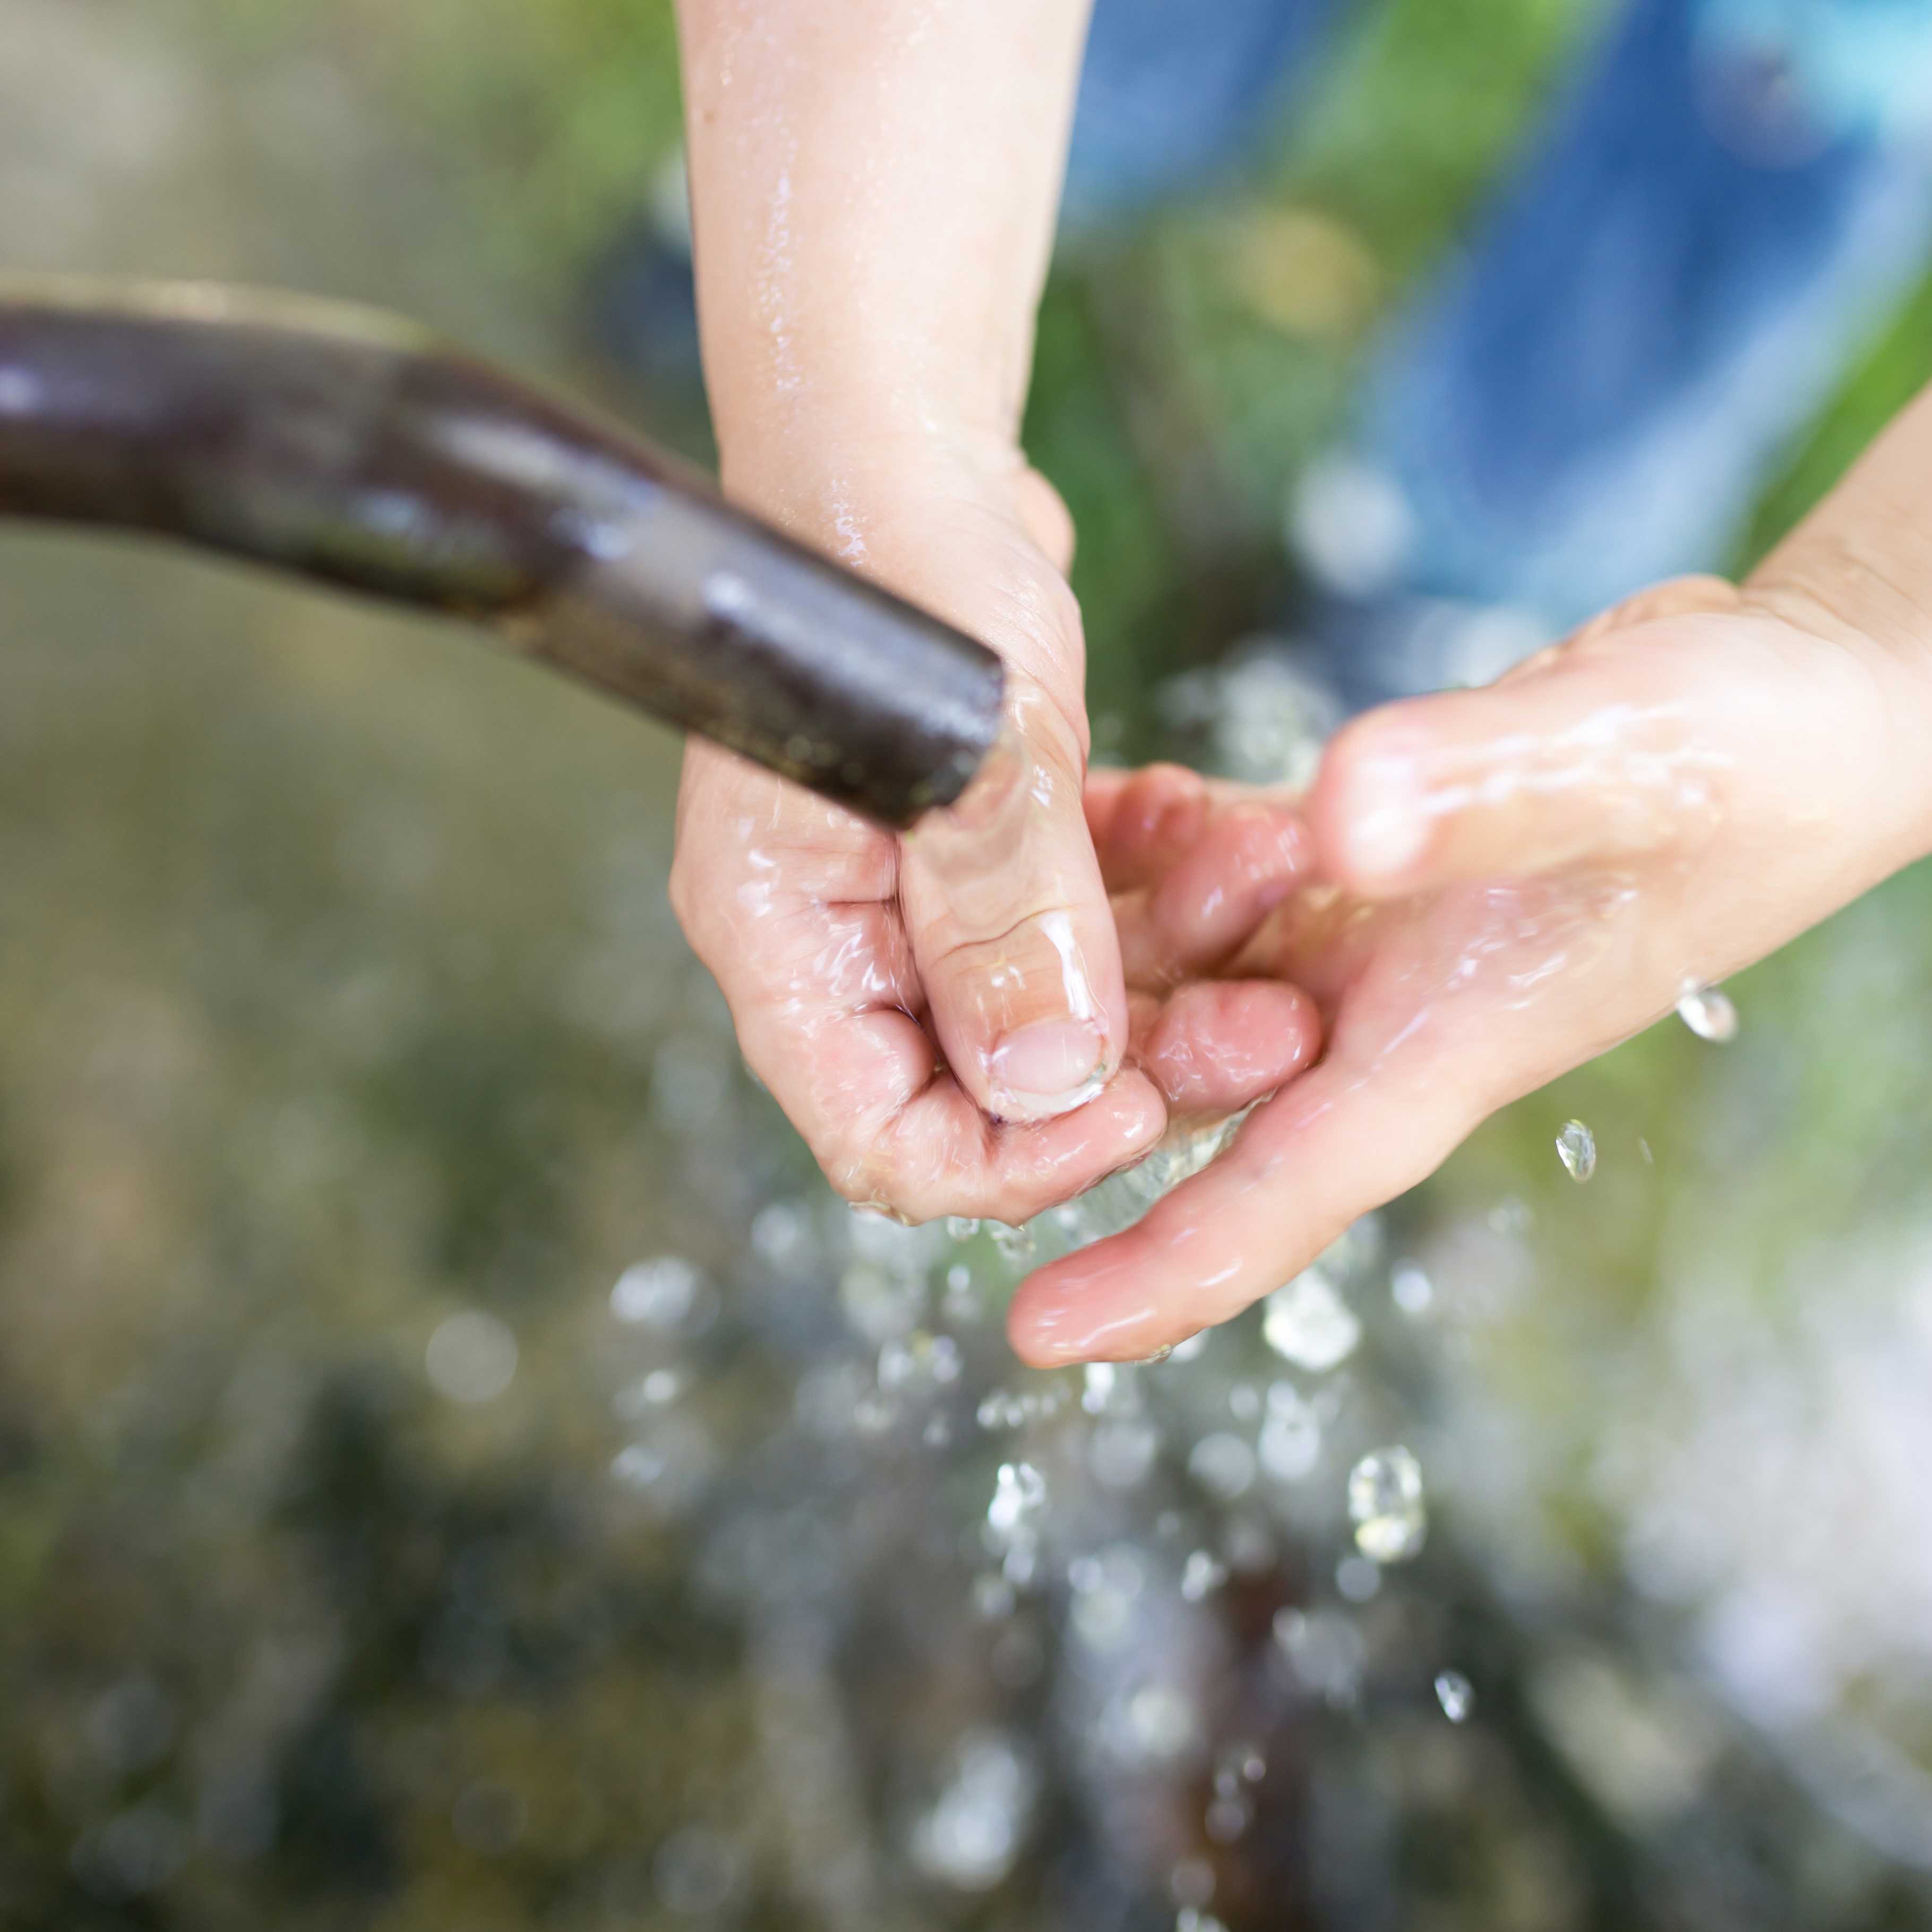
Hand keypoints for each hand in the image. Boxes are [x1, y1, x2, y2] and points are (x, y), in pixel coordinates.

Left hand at [1008, 569, 1931, 1361]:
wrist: (1805, 707)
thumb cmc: (1750, 756)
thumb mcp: (1625, 760)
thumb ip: (1485, 787)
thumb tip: (1339, 820)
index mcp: (1439, 1040)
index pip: (1279, 1194)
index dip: (1155, 1276)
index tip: (1027, 1332)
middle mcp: (1387, 1012)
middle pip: (1193, 1096)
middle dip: (1071, 1090)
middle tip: (935, 1046)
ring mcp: (1375, 938)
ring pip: (1189, 978)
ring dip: (1102, 946)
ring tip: (1009, 878)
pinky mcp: (1375, 859)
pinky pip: (1229, 877)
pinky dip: (1162, 851)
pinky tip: (1106, 803)